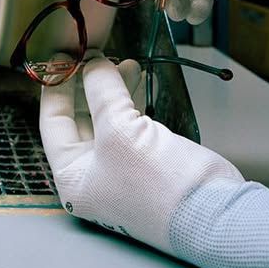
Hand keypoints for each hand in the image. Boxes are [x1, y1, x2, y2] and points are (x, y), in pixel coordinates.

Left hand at [39, 53, 241, 249]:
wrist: (215, 213)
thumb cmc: (159, 183)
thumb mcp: (119, 130)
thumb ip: (100, 91)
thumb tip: (92, 64)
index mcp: (72, 176)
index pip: (53, 121)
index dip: (57, 85)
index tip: (64, 55)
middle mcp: (91, 175)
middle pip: (79, 117)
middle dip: (88, 83)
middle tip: (94, 54)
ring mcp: (119, 168)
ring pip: (106, 117)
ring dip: (111, 87)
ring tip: (123, 61)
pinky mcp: (146, 160)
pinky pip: (129, 122)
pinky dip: (130, 98)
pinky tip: (135, 77)